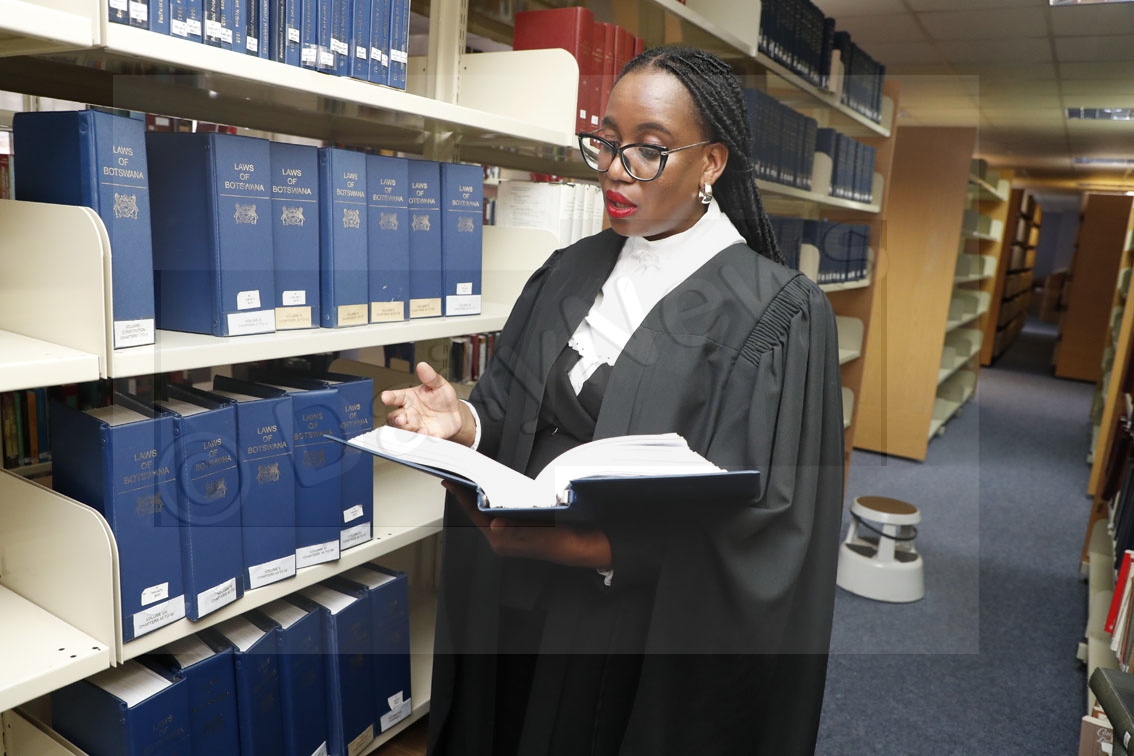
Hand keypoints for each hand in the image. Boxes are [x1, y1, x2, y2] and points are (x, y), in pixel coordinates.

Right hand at [381, 362, 474, 444]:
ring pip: (405, 431)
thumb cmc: (442, 398)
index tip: (385, 398)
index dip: (388, 397)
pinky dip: (428, 438)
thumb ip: (430, 377)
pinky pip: (424, 439)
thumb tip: (422, 366)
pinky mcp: (426, 436)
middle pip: (395, 418)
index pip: (395, 397)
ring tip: (421, 429)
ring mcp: (415, 426)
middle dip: (397, 419)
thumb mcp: (438, 384)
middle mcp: (408, 413)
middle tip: (402, 418)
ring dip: (411, 431)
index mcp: (408, 398)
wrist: (455, 414)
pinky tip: (433, 435)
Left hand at [443, 481, 611, 569]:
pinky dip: (493, 498)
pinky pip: (498, 510)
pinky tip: (493, 487)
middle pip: (478, 512)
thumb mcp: (539, 534)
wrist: (577, 547)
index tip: (450, 481)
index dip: (462, 497)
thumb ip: (517, 530)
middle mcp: (501, 539)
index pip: (475, 515)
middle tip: (458, 474)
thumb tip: (496, 524)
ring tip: (471, 478)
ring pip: (487, 511)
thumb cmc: (559, 541)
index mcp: (501, 541)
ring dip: (479, 495)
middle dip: (468, 494)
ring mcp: (508, 534)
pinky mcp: (516, 528)